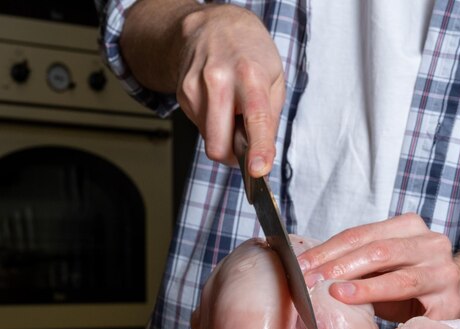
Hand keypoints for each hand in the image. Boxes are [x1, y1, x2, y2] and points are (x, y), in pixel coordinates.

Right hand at [122, 1, 284, 176]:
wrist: (213, 25)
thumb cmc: (250, 52)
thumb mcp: (274, 79)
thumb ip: (269, 120)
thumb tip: (262, 155)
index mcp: (250, 74)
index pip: (255, 118)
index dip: (258, 148)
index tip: (258, 170)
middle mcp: (219, 79)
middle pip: (219, 144)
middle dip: (234, 157)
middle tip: (246, 146)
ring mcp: (195, 87)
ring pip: (209, 141)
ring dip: (224, 138)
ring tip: (233, 112)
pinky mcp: (182, 94)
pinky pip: (200, 128)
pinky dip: (213, 125)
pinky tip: (219, 104)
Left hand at [298, 213, 459, 323]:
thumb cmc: (410, 280)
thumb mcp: (383, 264)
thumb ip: (355, 260)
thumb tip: (306, 268)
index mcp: (409, 226)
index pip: (361, 234)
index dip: (328, 249)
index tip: (300, 264)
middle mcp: (430, 242)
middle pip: (377, 249)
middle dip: (338, 265)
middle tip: (309, 280)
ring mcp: (443, 271)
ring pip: (398, 275)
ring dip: (361, 285)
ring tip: (333, 291)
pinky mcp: (450, 300)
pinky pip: (415, 306)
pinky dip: (386, 307)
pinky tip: (363, 310)